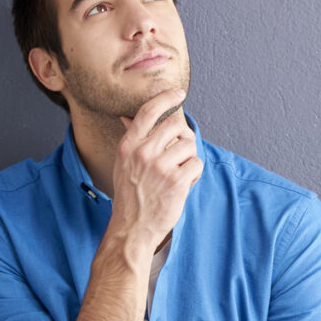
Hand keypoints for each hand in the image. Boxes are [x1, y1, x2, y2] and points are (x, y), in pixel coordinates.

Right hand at [111, 88, 201, 247]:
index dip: (165, 98)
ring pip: (189, 146)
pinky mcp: (176, 181)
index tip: (178, 93)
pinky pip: (196, 164)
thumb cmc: (129, 195)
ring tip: (178, 173)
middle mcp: (143, 153)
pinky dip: (194, 174)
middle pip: (175, 126)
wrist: (132, 227)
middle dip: (184, 136)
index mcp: (128, 146)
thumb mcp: (123, 163)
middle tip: (181, 150)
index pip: (147, 112)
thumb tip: (128, 117)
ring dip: (189, 158)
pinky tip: (183, 183)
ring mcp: (160, 167)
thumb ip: (131, 139)